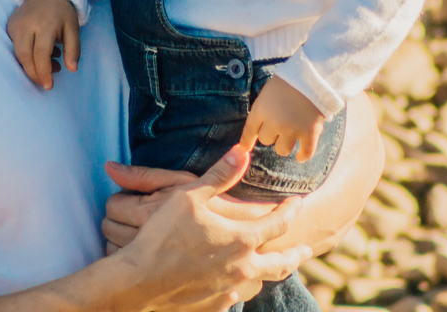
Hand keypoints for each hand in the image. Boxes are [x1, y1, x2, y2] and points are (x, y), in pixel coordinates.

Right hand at [7, 0, 79, 89]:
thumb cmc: (62, 11)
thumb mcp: (73, 28)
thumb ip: (73, 49)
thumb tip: (72, 69)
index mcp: (44, 24)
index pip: (40, 54)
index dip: (44, 72)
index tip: (49, 85)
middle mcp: (26, 25)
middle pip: (24, 56)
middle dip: (33, 73)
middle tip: (44, 82)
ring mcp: (15, 24)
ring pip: (17, 53)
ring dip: (30, 66)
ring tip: (50, 66)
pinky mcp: (10, 26)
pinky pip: (15, 47)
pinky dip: (26, 56)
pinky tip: (40, 55)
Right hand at [112, 146, 311, 311]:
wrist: (139, 282)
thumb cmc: (162, 235)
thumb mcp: (188, 196)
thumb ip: (220, 174)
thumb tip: (243, 151)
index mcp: (242, 239)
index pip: (279, 222)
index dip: (292, 210)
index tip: (299, 202)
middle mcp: (244, 268)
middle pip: (282, 263)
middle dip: (297, 254)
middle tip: (307, 249)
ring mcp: (231, 290)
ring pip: (261, 282)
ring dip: (271, 272)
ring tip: (274, 267)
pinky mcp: (215, 306)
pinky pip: (237, 295)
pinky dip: (243, 286)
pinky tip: (236, 283)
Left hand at [239, 76, 323, 160]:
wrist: (313, 77)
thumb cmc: (289, 81)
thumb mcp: (267, 92)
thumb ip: (262, 109)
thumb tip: (259, 128)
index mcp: (261, 109)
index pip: (249, 130)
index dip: (246, 141)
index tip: (244, 149)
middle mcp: (274, 123)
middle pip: (266, 140)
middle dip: (271, 134)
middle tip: (279, 126)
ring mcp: (292, 130)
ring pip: (282, 150)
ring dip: (284, 144)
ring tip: (289, 137)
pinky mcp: (310, 133)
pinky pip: (306, 152)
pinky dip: (303, 156)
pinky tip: (300, 156)